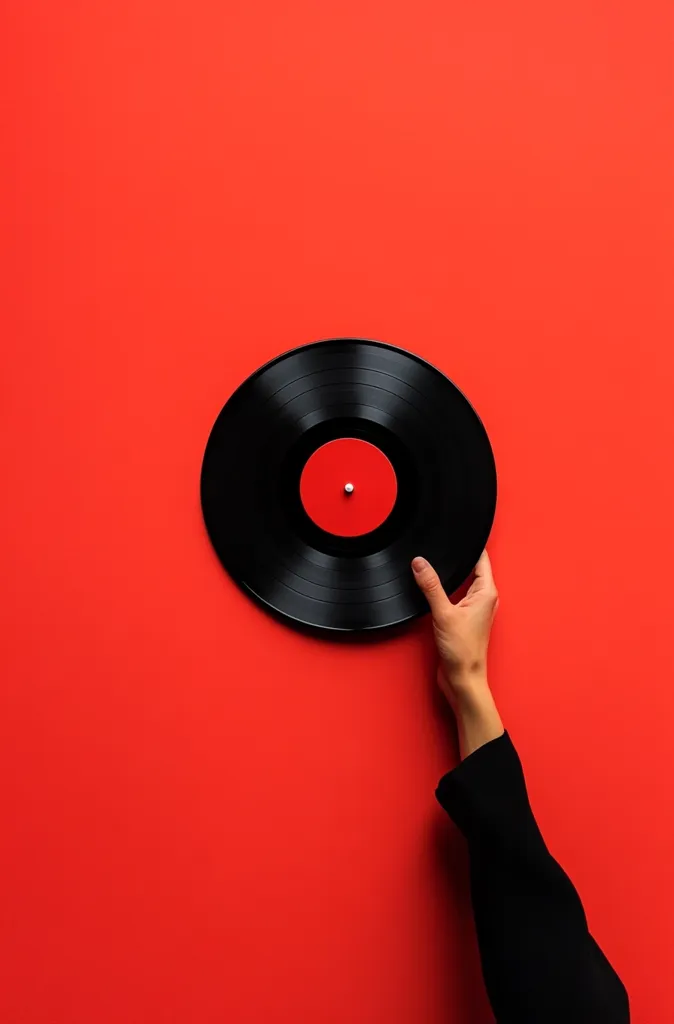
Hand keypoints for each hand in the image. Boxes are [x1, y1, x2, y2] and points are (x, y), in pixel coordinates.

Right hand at [412, 550, 502, 756]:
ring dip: (451, 575)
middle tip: (445, 544)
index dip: (472, 545)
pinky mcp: (464, 618)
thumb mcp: (443, 613)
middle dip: (459, 558)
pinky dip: (446, 590)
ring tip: (436, 564)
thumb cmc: (463, 651)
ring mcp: (475, 609)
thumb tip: (420, 563)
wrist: (463, 679)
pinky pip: (456, 596)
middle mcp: (484, 598)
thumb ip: (431, 586)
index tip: (462, 531)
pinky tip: (433, 589)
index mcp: (487, 592)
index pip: (482, 559)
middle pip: (473, 568)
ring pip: (463, 582)